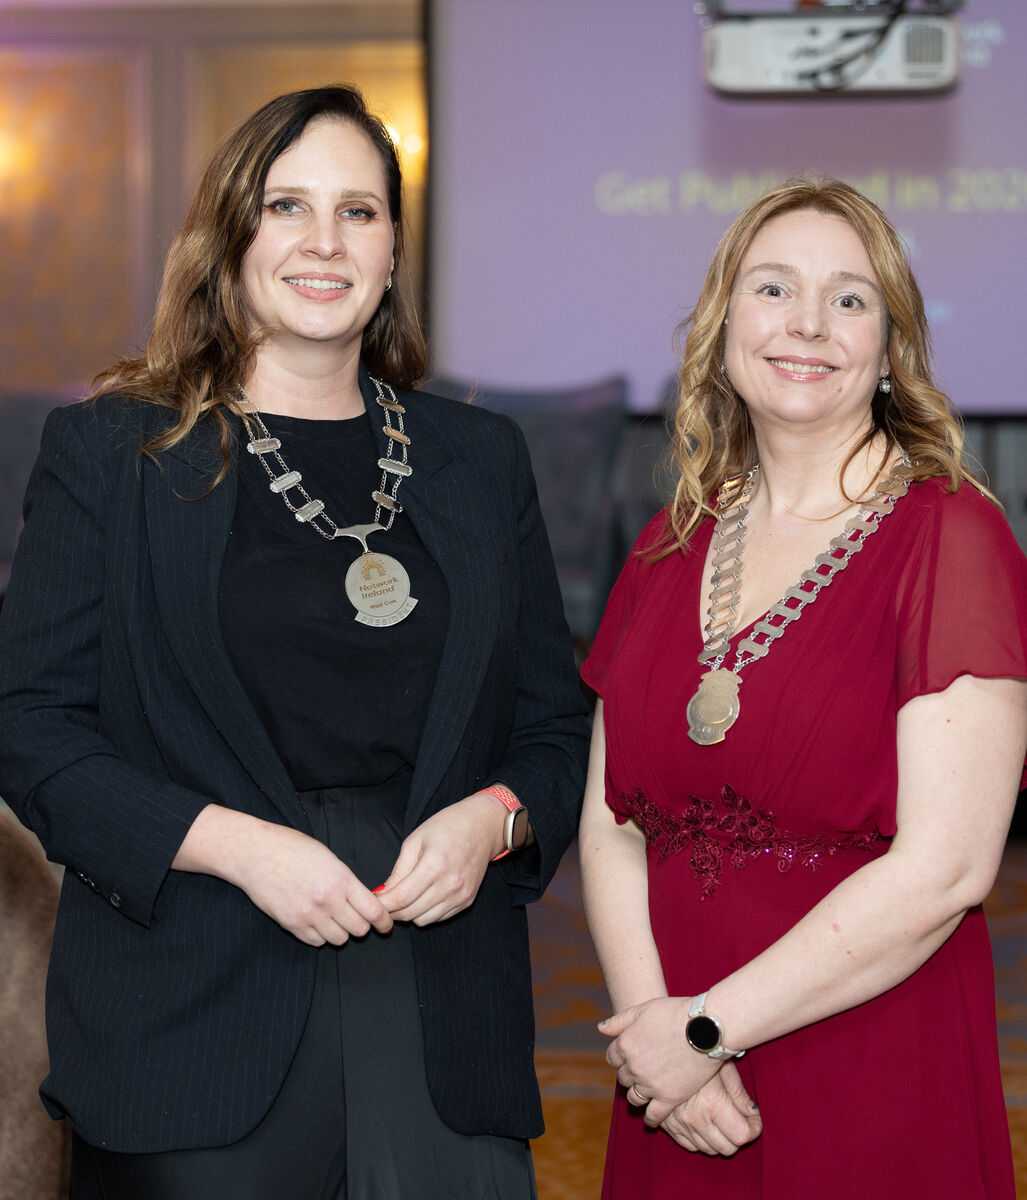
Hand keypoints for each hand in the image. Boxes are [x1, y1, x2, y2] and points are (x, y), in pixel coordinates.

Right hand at [230, 822, 392, 946]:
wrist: (255, 853)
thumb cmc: (292, 848)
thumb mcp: (328, 857)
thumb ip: (347, 881)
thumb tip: (366, 901)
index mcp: (341, 879)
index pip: (374, 911)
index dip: (384, 921)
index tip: (386, 924)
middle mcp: (327, 900)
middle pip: (359, 929)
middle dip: (363, 925)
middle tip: (358, 917)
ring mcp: (308, 915)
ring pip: (339, 939)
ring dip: (341, 931)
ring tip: (335, 918)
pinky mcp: (291, 925)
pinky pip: (316, 942)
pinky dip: (321, 935)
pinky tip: (317, 921)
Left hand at [375, 793, 502, 924]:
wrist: (482, 826)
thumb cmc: (446, 827)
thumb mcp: (415, 840)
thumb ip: (398, 871)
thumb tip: (382, 894)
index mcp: (435, 865)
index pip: (401, 898)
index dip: (382, 904)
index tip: (371, 901)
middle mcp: (450, 884)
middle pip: (410, 913)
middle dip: (392, 910)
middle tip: (385, 899)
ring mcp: (461, 895)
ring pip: (423, 920)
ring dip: (409, 913)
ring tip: (405, 896)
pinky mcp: (467, 901)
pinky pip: (438, 918)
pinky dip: (425, 912)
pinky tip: (423, 896)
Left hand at [601, 996, 721, 1125]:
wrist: (705, 1029)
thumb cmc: (675, 1013)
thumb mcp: (643, 1009)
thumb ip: (620, 1021)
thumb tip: (600, 1029)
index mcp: (625, 1045)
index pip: (612, 1057)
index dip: (620, 1056)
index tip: (629, 1056)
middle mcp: (634, 1068)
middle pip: (623, 1077)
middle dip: (629, 1073)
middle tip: (641, 1071)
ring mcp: (650, 1085)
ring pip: (634, 1097)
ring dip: (637, 1094)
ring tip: (645, 1092)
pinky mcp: (669, 1099)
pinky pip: (653, 1115)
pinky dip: (650, 1118)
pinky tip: (651, 1118)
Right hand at [659, 1061, 761, 1154]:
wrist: (661, 1047)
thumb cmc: (697, 1051)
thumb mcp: (723, 1067)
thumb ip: (739, 1094)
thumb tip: (752, 1113)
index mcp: (712, 1103)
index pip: (742, 1135)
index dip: (754, 1128)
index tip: (754, 1118)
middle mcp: (695, 1118)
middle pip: (727, 1148)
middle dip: (738, 1135)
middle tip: (739, 1118)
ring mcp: (679, 1124)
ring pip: (709, 1150)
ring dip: (719, 1139)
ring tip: (721, 1119)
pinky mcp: (667, 1125)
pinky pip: (690, 1146)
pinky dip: (700, 1140)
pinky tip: (704, 1122)